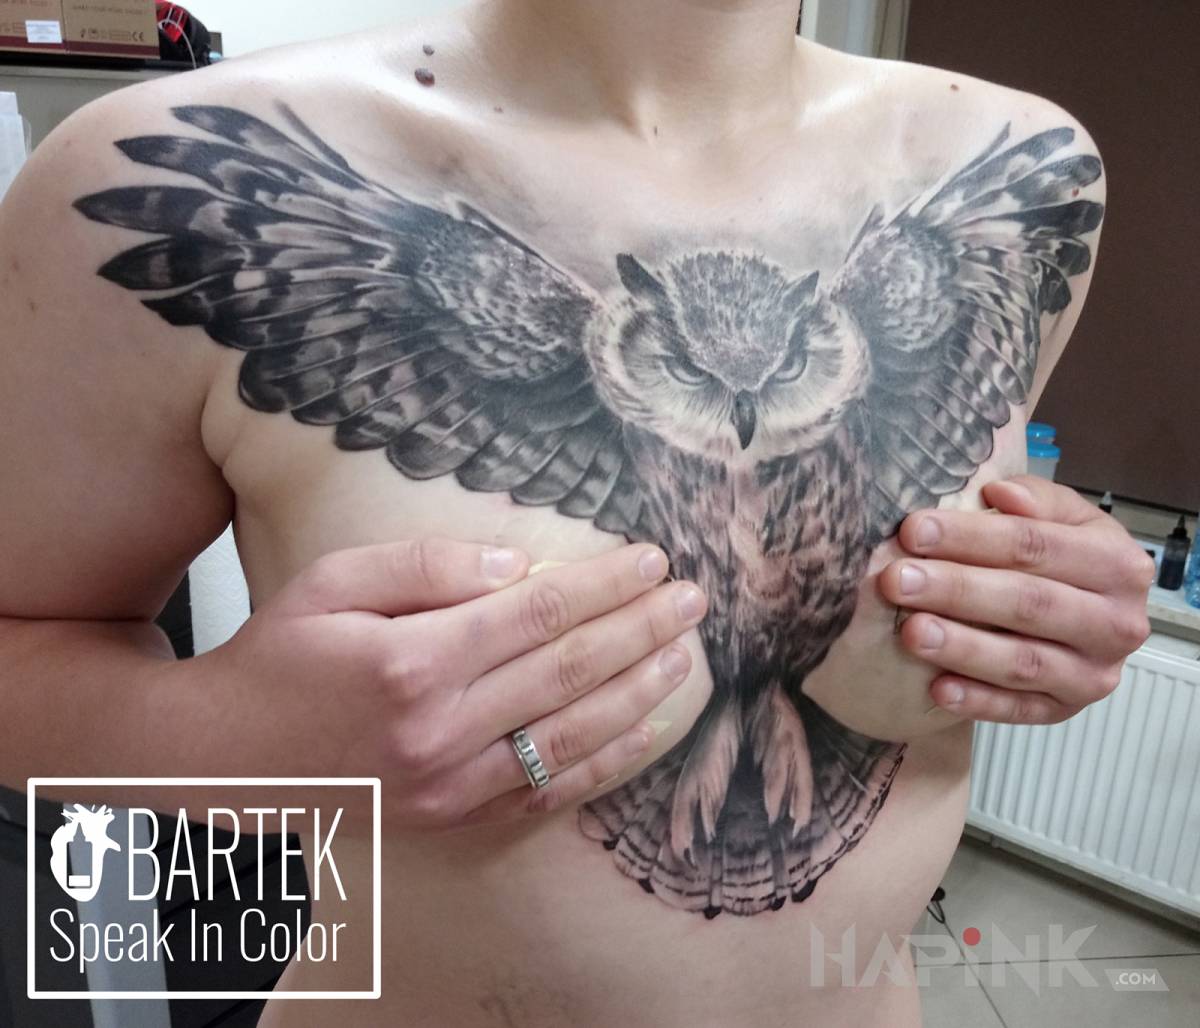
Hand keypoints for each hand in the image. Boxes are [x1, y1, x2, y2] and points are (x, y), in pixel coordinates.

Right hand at [173, 537, 706, 826]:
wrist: (226, 754)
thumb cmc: (281, 653)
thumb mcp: (333, 582)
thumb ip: (425, 567)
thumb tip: (516, 565)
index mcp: (413, 659)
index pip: (537, 612)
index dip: (604, 585)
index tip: (652, 561)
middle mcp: (440, 727)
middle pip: (569, 669)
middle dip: (640, 629)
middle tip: (691, 601)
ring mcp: (450, 782)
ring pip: (572, 732)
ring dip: (639, 691)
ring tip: (684, 655)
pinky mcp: (452, 816)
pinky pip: (547, 789)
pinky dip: (605, 759)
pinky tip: (645, 727)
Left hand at [878, 475, 1154, 724]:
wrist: (1091, 613)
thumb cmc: (1062, 556)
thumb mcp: (1064, 518)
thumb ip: (1037, 500)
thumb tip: (999, 493)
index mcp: (1118, 564)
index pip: (1037, 546)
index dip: (972, 537)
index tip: (913, 530)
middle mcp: (1117, 623)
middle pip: (1029, 603)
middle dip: (957, 590)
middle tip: (897, 580)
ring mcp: (1094, 674)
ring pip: (1024, 662)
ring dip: (963, 647)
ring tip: (911, 632)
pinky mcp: (1066, 711)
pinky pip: (1018, 710)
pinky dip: (977, 701)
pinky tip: (936, 688)